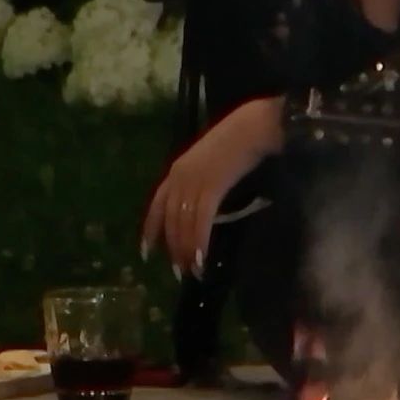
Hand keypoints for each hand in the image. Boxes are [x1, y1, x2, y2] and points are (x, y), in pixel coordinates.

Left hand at [140, 98, 281, 278]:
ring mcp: (194, 180)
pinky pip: (201, 220)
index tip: (146, 253)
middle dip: (173, 248)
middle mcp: (179, 176)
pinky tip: (202, 258)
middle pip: (170, 219)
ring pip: (184, 223)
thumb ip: (200, 184)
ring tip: (194, 271)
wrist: (253, 127)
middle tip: (180, 272)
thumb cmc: (237, 143)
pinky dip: (200, 241)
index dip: (150, 230)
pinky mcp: (212, 186)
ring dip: (187, 250)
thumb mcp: (209, 163)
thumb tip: (201, 212)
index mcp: (176, 170)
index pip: (156, 205)